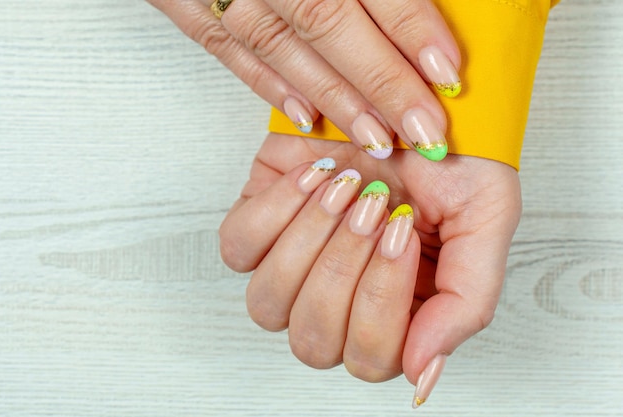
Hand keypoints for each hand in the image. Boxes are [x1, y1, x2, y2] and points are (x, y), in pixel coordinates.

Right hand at [147, 0, 461, 159]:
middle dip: (381, 84)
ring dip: (332, 98)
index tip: (446, 71)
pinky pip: (228, 50)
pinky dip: (269, 87)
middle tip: (423, 129)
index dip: (410, 29)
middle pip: (329, 26)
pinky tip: (305, 117)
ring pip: (281, 49)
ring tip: (377, 138)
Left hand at [219, 133, 521, 403]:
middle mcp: (335, 301)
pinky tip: (315, 177)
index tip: (404, 233)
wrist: (412, 98)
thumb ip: (465, 305)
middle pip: (312, 340)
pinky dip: (275, 212)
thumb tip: (423, 374)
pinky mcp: (258, 223)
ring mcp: (291, 266)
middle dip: (344, 270)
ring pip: (267, 304)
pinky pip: (238, 248)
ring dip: (310, 243)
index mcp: (392, 317)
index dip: (381, 304)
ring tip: (348, 189)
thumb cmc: (449, 159)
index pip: (368, 359)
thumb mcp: (483, 224)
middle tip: (377, 206)